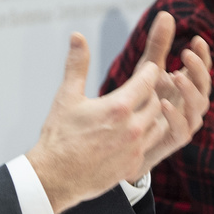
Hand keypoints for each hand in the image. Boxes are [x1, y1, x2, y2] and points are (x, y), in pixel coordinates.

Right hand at [26, 34, 166, 213]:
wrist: (55, 177)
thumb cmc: (59, 136)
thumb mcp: (67, 96)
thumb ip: (77, 64)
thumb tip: (77, 36)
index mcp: (119, 107)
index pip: (148, 80)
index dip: (149, 71)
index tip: (148, 67)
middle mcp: (133, 128)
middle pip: (157, 101)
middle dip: (152, 93)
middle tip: (146, 87)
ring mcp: (135, 148)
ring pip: (158, 123)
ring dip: (152, 114)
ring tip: (140, 109)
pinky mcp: (133, 164)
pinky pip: (149, 144)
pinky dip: (145, 135)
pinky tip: (133, 132)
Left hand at [130, 11, 212, 180]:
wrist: (124, 139)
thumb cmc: (141, 100)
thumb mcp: (147, 70)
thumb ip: (158, 45)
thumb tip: (166, 13)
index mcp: (187, 85)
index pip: (202, 68)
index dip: (203, 56)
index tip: (196, 40)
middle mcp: (190, 104)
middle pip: (205, 86)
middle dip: (199, 70)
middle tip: (187, 54)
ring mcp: (185, 123)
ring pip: (198, 107)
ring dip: (189, 91)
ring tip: (176, 76)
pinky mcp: (174, 141)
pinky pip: (182, 130)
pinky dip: (176, 117)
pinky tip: (163, 103)